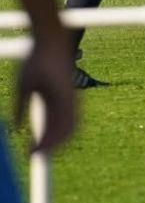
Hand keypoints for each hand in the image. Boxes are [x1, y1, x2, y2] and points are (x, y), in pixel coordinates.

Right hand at [15, 27, 76, 153]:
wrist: (49, 44)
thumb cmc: (35, 62)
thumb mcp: (24, 88)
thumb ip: (20, 108)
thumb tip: (15, 127)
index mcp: (55, 102)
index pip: (53, 127)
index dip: (44, 141)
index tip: (32, 152)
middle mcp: (65, 103)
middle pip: (62, 132)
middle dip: (50, 147)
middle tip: (35, 157)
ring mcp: (70, 100)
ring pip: (68, 130)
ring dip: (54, 145)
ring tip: (39, 154)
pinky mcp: (71, 97)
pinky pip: (70, 120)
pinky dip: (59, 135)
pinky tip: (46, 142)